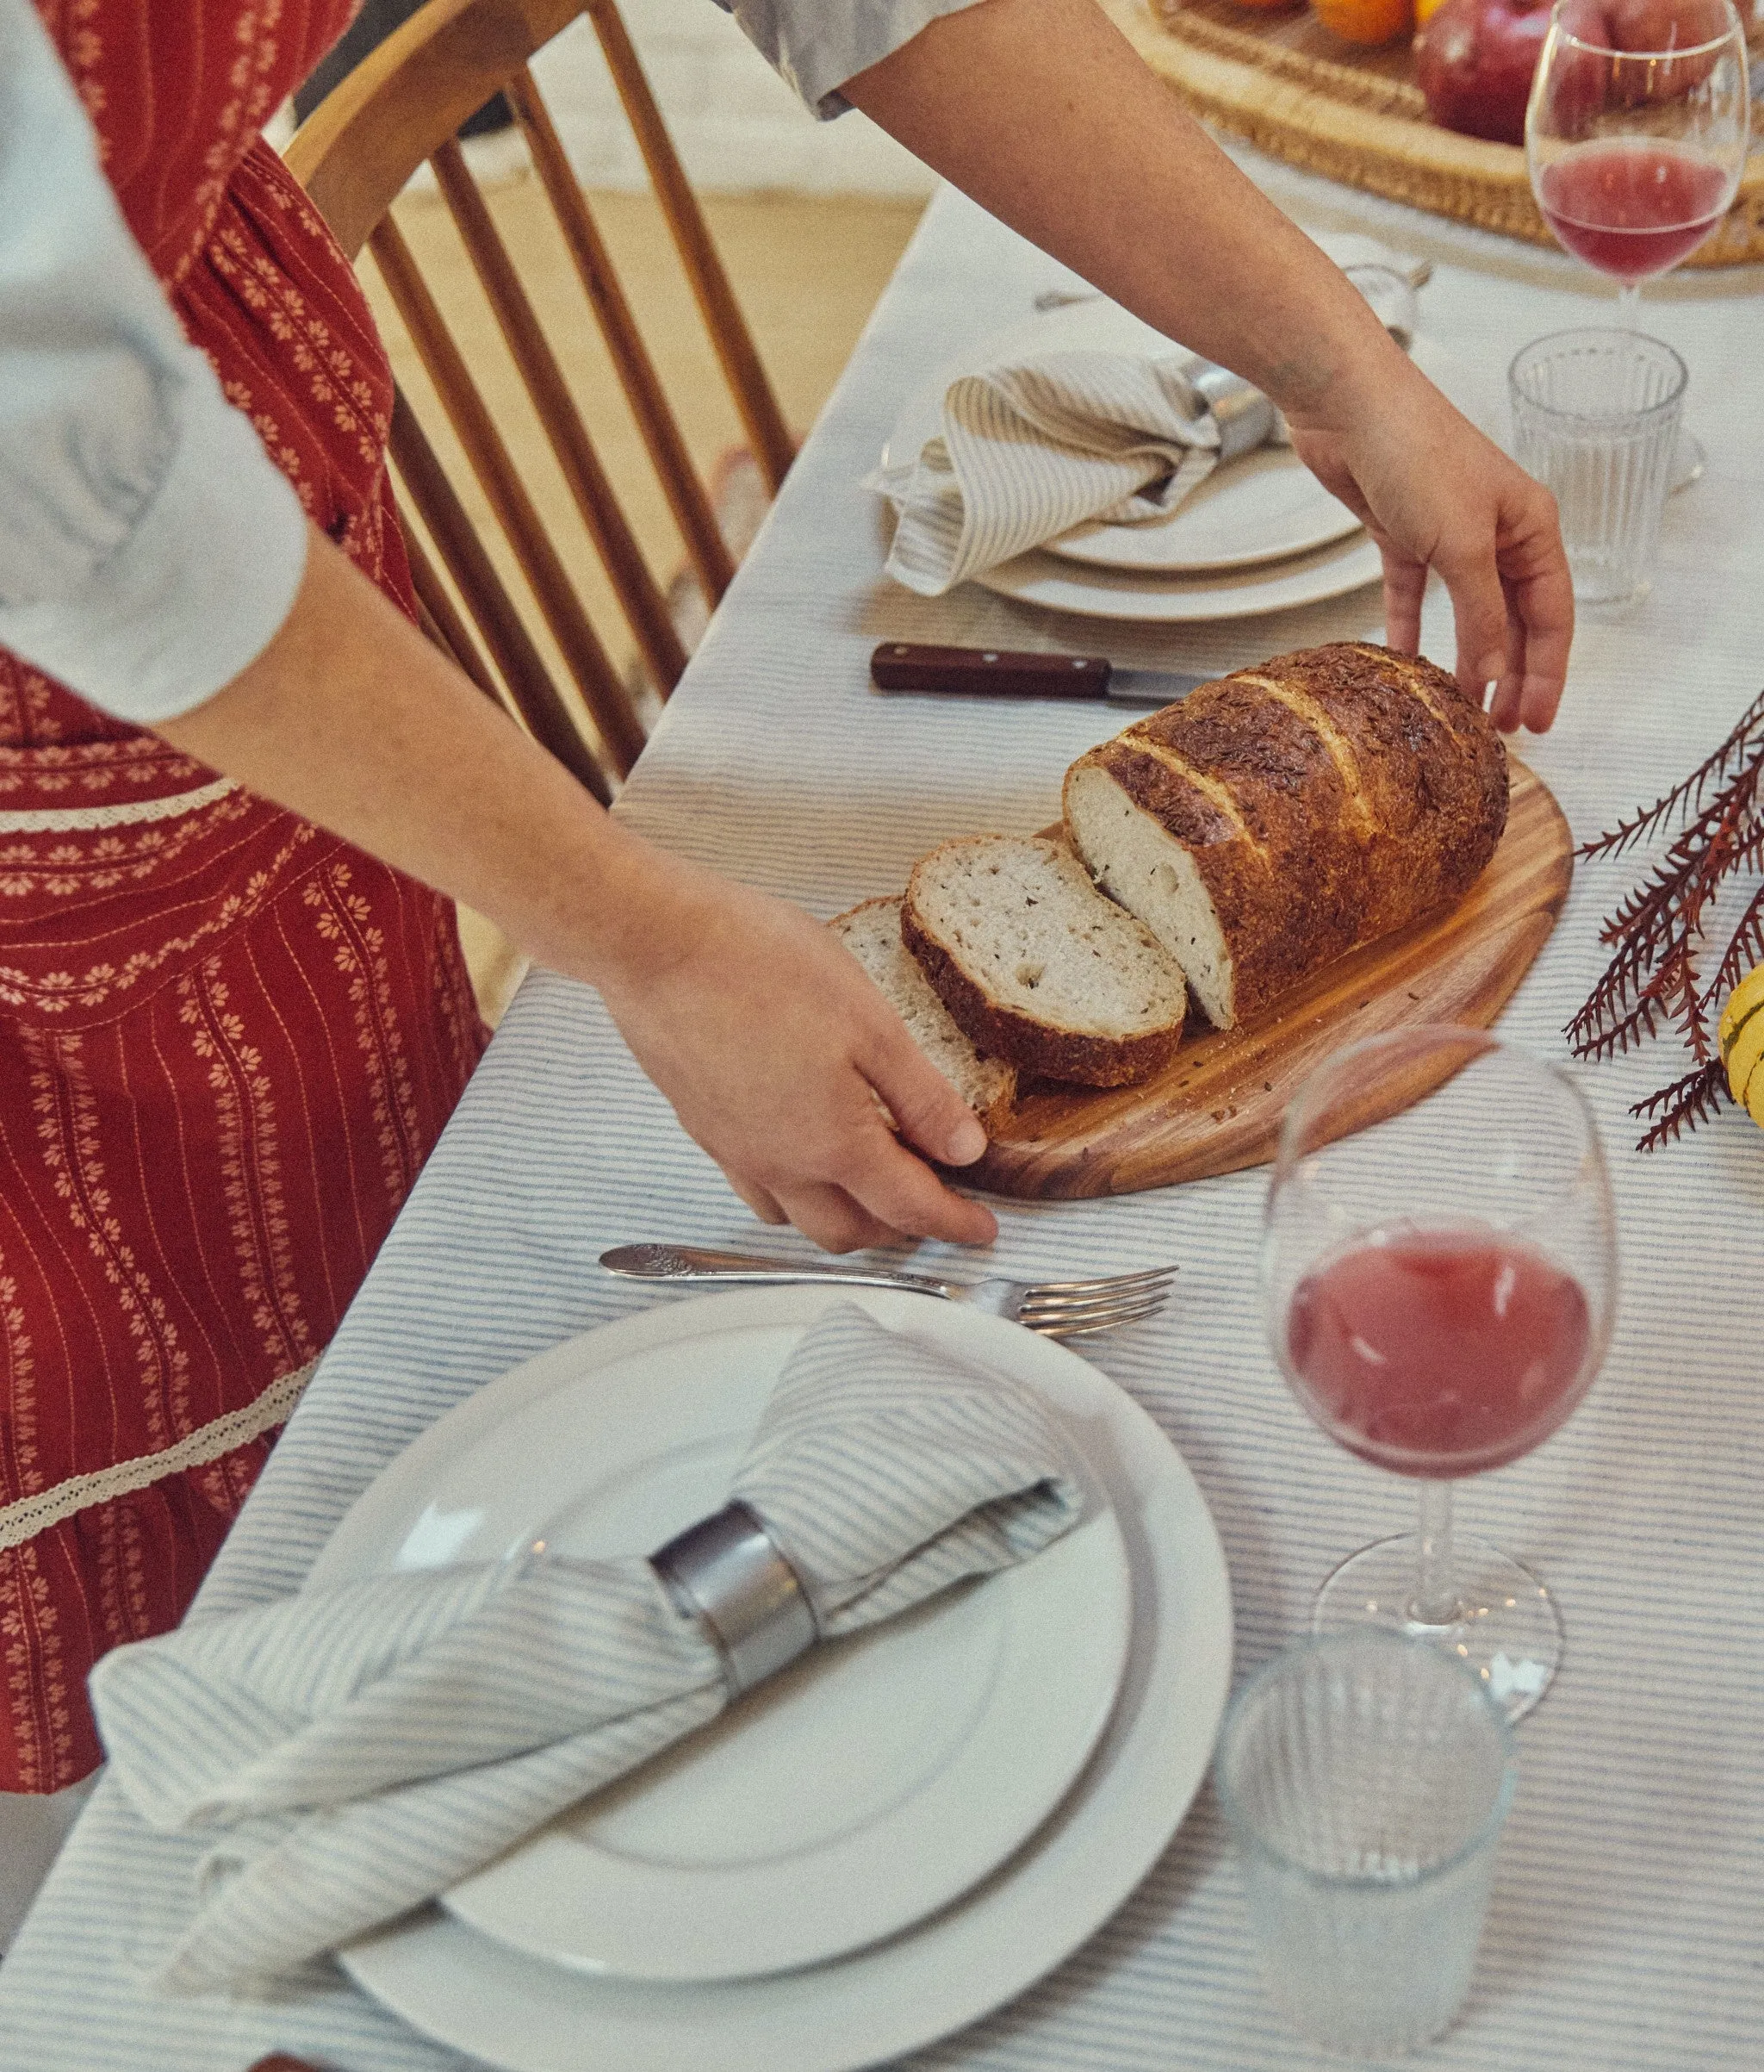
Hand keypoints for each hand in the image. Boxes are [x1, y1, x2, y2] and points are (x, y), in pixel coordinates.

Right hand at [593, 850, 999, 1253]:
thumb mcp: (870, 1023)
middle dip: (899, 1229)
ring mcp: (735, 1151)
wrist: (657, 945)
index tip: (980, 1232)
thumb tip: (964, 1148)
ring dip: (843, 1217)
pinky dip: (792, 1194)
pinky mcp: (702, 1127)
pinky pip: (754, 1189)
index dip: (954, 1225)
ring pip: (797, 1220)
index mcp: (833, 1143)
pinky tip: (803, 1153)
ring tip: (870, 1181)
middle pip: (850, 1232)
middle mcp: (780, 1164)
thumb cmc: (759, 967)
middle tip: (932, 1202)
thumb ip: (920, 1097)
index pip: (909, 1208)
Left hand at [1285, 348, 1573, 733]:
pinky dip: (1410, 632)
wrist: (1349, 408)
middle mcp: (1498, 533)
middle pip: (1513, 621)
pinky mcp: (1402, 536)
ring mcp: (1449, 535)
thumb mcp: (1460, 545)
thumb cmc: (1418, 454)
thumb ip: (1480, 615)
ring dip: (1466, 662)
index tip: (1538, 722)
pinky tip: (1408, 669)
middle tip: (1502, 730)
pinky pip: (1413, 597)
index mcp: (1532, 528)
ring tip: (1463, 711)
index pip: (1552, 616)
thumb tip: (1492, 675)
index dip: (1548, 673)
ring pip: (1466, 615)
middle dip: (1510, 676)